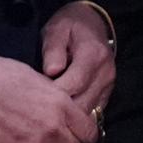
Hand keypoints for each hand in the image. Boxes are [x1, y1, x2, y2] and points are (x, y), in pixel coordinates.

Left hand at [42, 0, 115, 118]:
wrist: (92, 24)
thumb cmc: (69, 27)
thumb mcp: (56, 30)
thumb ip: (53, 50)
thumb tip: (51, 71)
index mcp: (93, 55)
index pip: (73, 85)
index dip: (53, 95)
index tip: (34, 98)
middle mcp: (105, 73)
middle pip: (81, 104)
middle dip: (58, 111)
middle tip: (36, 112)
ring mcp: (108, 85)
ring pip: (87, 113)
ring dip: (67, 118)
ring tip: (46, 115)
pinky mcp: (107, 94)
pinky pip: (92, 113)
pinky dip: (76, 117)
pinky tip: (61, 116)